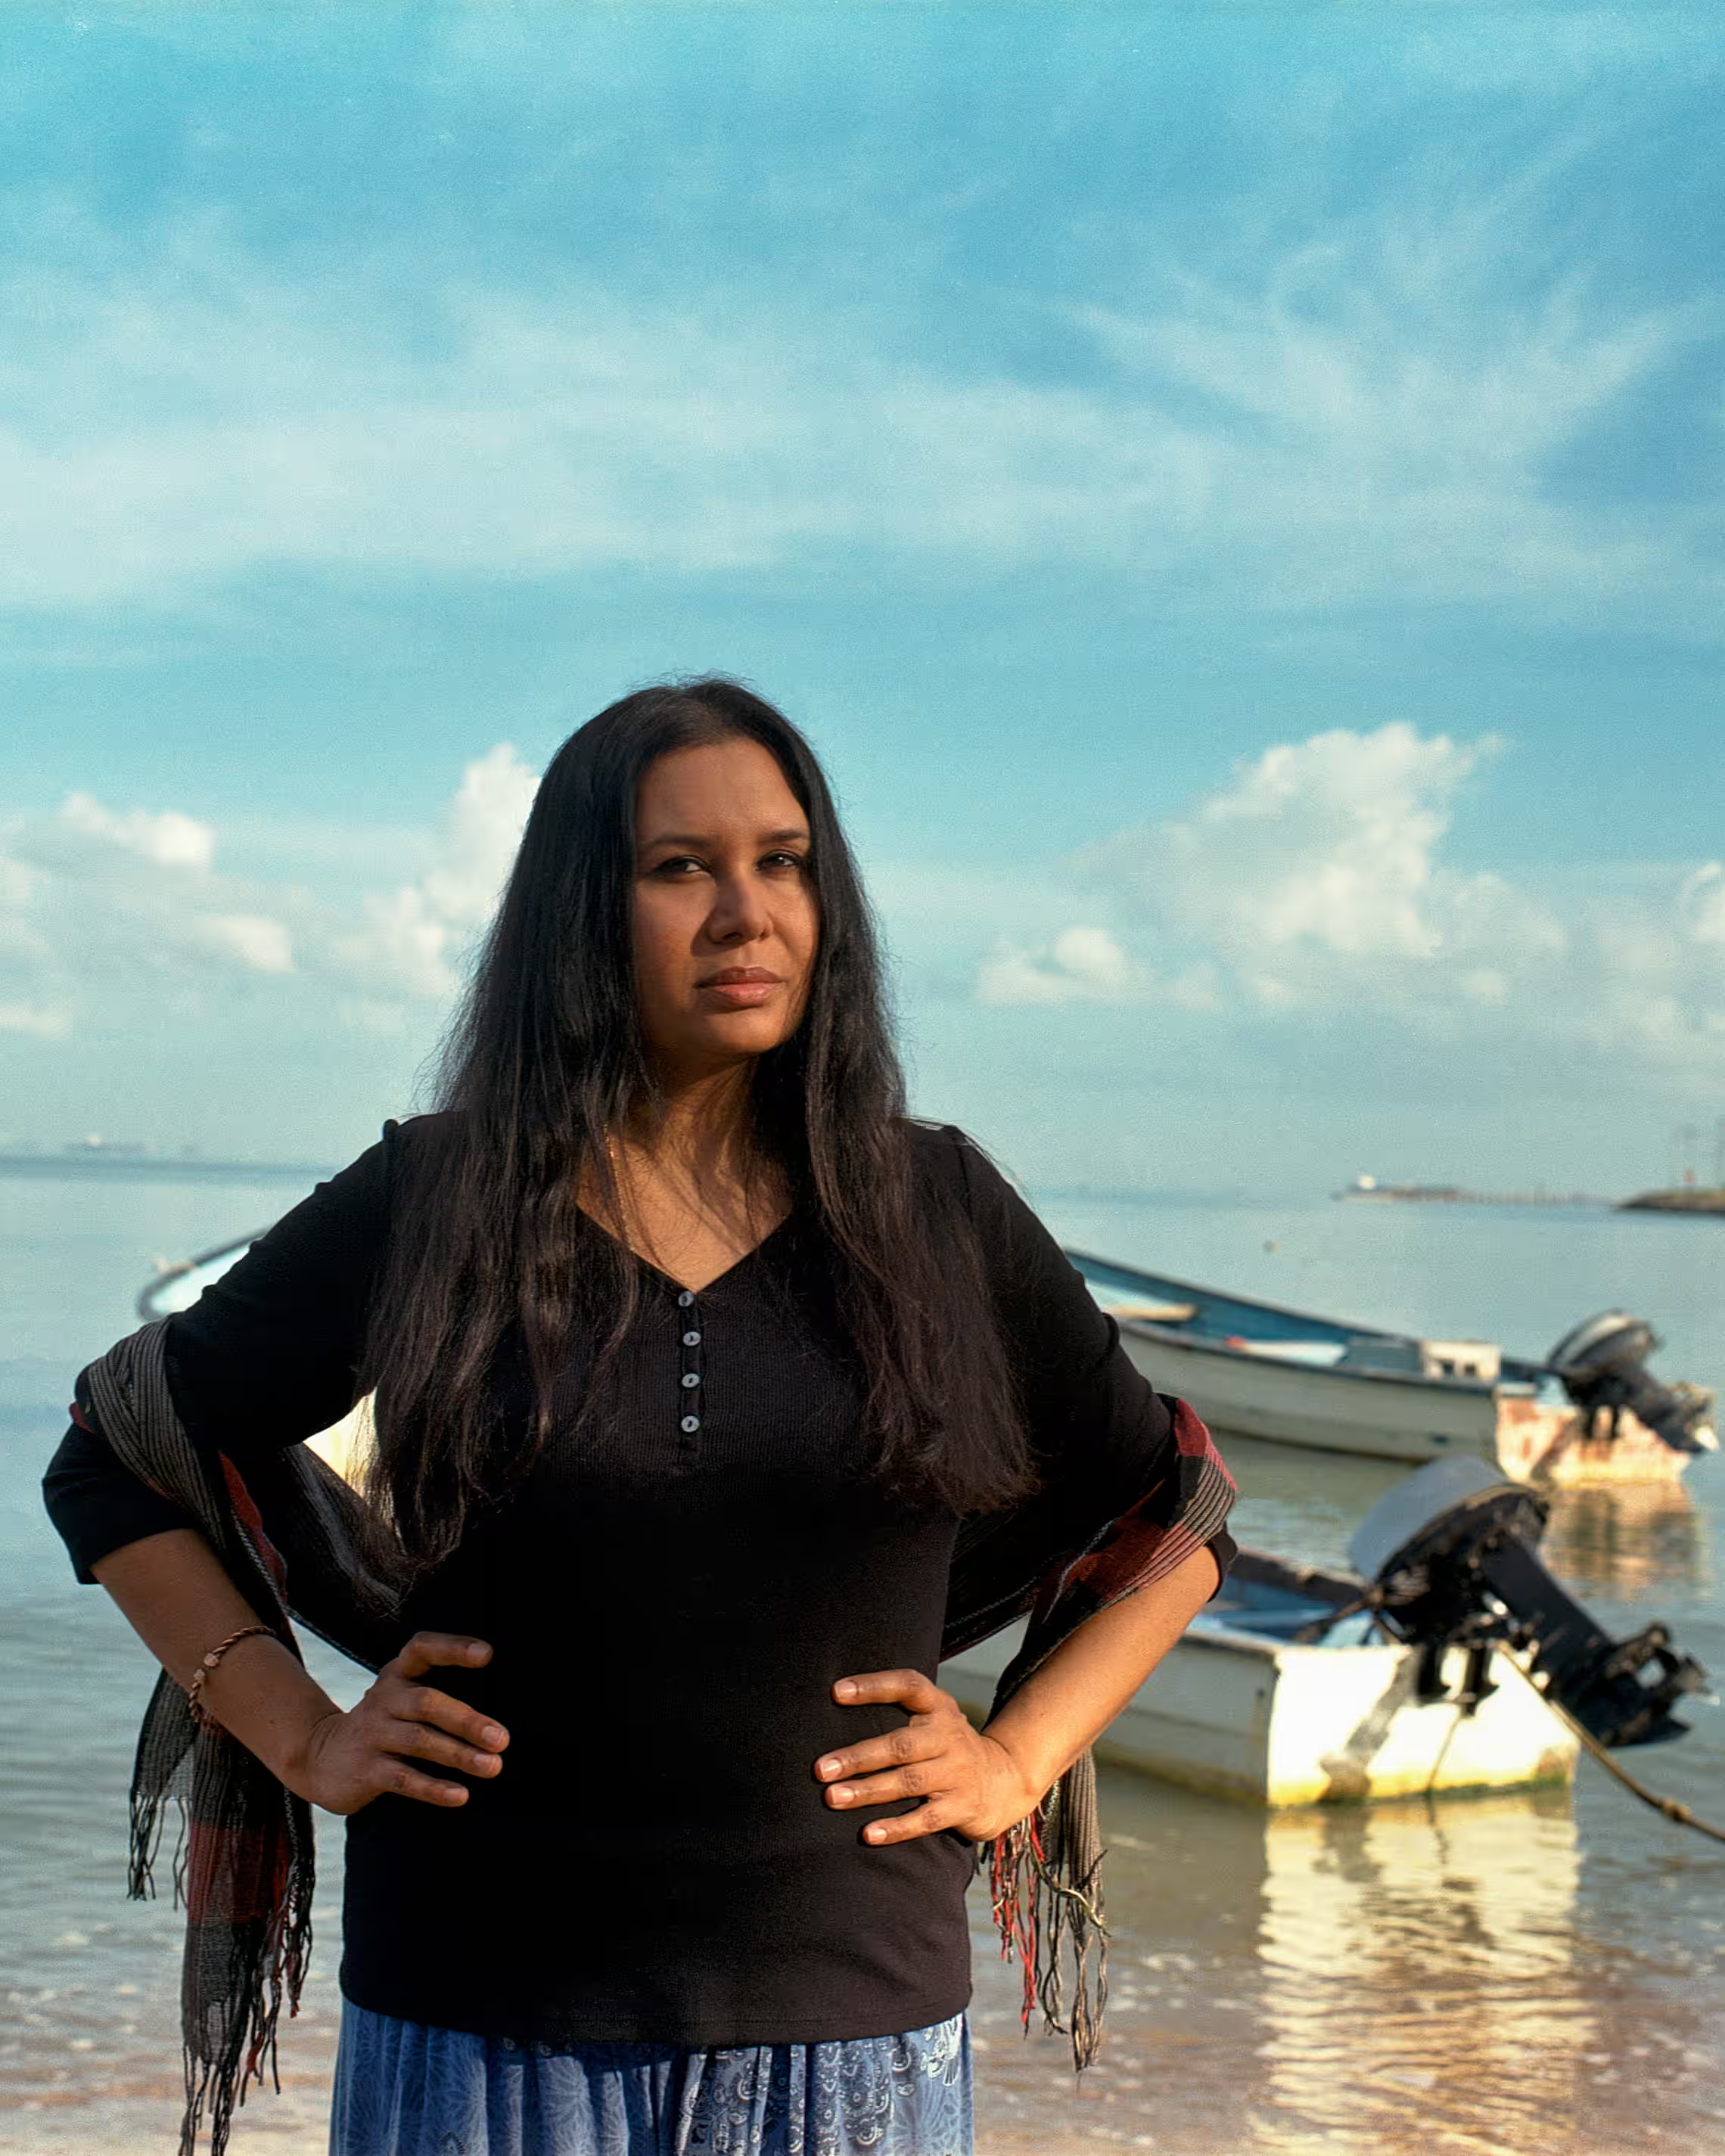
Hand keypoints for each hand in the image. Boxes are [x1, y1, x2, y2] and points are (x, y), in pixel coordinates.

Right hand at [290, 1631, 508, 1815]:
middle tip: (502, 1739)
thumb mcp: (401, 1698)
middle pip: (427, 1702)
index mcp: (397, 1675)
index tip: (487, 1654)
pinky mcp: (365, 1769)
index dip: (453, 1648)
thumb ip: (439, 1697)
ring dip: (458, 1755)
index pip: (423, 1649)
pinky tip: (460, 1795)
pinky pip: (403, 1778)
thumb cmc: (381, 1724)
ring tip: (492, 1766)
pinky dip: (433, 1788)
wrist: (317, 1756)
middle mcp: (384, 1699)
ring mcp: (372, 1734)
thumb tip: (496, 1722)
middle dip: (467, 1721)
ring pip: (419, 1741)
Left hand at [814, 1668, 1040, 1845]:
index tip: (836, 1691)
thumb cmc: (946, 1745)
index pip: (907, 1686)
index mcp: (938, 1706)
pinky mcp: (962, 1806)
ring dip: (868, 1791)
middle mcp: (949, 1735)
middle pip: (900, 1744)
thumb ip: (898, 1709)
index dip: (873, 1686)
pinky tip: (868, 1833)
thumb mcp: (933, 1717)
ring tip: (833, 1798)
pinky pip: (926, 1819)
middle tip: (821, 1768)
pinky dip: (896, 1827)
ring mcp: (957, 1771)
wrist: (1004, 1780)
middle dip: (858, 1757)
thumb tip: (833, 1702)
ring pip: (908, 1782)